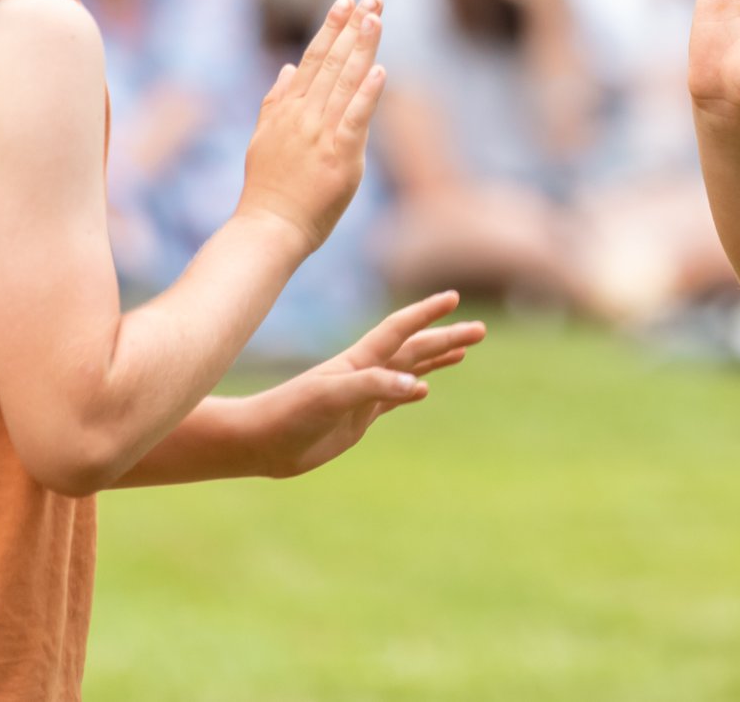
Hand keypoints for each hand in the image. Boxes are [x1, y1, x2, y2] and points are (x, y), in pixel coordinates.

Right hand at [238, 0, 384, 251]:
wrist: (268, 228)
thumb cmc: (268, 189)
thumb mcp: (263, 138)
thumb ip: (275, 101)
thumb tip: (289, 68)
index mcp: (287, 109)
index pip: (313, 59)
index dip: (331, 28)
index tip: (347, 1)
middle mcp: (304, 116)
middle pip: (332, 62)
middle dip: (353, 27)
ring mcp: (321, 135)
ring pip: (345, 82)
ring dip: (362, 48)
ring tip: (376, 18)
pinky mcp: (340, 157)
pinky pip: (356, 119)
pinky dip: (368, 94)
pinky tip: (381, 70)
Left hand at [239, 291, 486, 478]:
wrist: (260, 440)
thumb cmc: (289, 414)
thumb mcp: (332, 398)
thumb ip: (374, 387)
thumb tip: (419, 386)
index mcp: (359, 360)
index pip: (401, 329)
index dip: (427, 313)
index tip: (454, 299)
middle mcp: (365, 372)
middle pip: (414, 348)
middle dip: (446, 337)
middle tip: (480, 330)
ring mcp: (363, 393)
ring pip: (409, 369)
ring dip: (436, 358)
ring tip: (464, 349)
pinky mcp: (358, 416)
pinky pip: (395, 396)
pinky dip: (414, 387)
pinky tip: (424, 387)